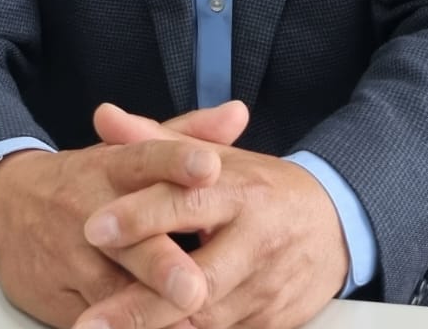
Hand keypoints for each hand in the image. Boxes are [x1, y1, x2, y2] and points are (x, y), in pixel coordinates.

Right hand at [0, 103, 249, 328]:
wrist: (4, 206)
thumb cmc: (85, 181)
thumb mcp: (125, 150)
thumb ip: (184, 136)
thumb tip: (238, 114)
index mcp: (112, 169)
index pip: (146, 161)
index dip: (177, 163)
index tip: (209, 167)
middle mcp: (91, 212)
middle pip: (130, 239)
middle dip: (161, 265)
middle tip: (194, 285)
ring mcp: (73, 259)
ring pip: (111, 290)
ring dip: (145, 312)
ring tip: (184, 322)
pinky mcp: (60, 298)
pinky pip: (97, 321)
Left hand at [76, 105, 348, 328]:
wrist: (337, 224)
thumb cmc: (261, 187)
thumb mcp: (216, 157)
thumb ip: (156, 141)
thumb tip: (103, 118)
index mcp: (239, 190)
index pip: (185, 201)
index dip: (140, 216)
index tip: (93, 229)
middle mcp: (256, 240)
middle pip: (196, 280)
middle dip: (140, 305)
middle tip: (90, 322)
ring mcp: (266, 287)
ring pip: (207, 319)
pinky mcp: (272, 323)